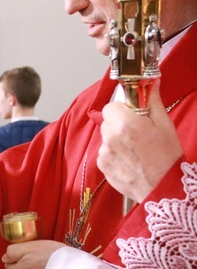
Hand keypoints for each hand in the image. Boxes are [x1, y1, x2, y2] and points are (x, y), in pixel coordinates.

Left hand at [99, 82, 182, 202]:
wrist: (163, 187)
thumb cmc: (166, 157)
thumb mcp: (164, 124)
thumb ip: (152, 101)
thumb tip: (151, 82)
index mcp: (125, 123)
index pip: (111, 106)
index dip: (122, 110)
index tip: (132, 116)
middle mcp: (110, 137)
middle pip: (107, 122)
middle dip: (119, 125)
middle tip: (137, 134)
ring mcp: (104, 153)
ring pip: (106, 138)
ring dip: (116, 140)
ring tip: (135, 150)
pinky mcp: (101, 166)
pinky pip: (104, 153)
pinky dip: (114, 155)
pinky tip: (129, 161)